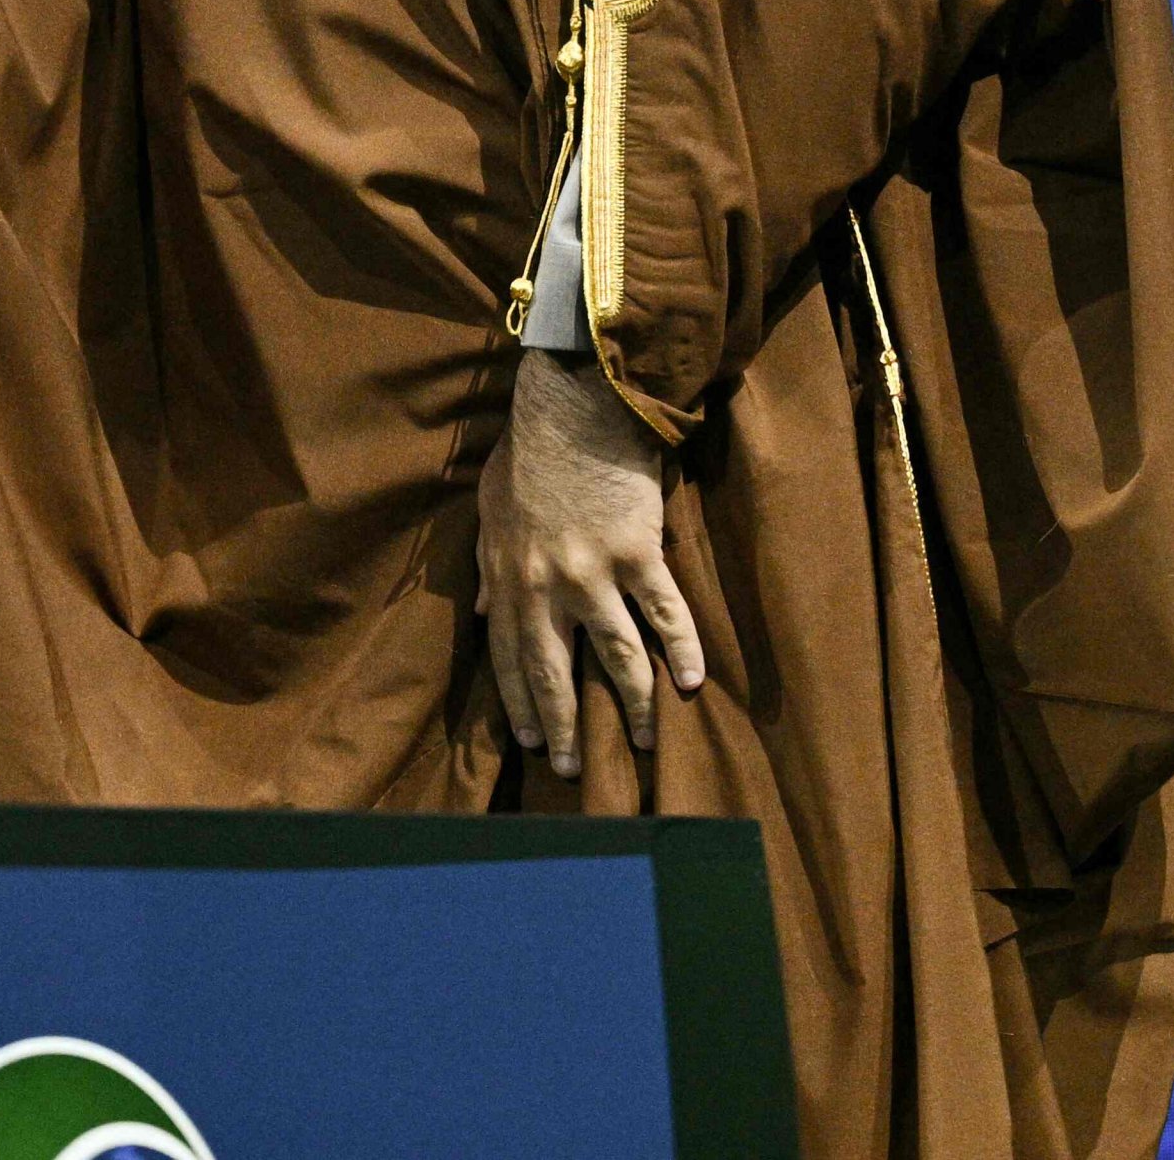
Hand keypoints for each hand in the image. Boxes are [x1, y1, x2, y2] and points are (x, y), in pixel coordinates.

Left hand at [477, 345, 704, 779]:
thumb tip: (479, 612)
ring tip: (644, 739)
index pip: (507, 657)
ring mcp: (592, 573)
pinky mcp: (637, 554)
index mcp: (506, 578)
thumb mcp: (490, 510)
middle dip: (561, 726)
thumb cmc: (530, 452)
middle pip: (554, 672)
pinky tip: (694, 681)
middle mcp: (545, 586)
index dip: (518, 703)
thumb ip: (485, 568)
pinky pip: (664, 613)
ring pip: (616, 656)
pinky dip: (683, 648)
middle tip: (568, 767)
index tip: (528, 741)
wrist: (575, 406)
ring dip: (632, 704)